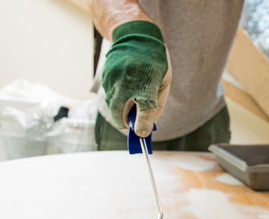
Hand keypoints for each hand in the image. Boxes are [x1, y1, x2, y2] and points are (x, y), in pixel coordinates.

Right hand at [102, 21, 170, 136]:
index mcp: (146, 88)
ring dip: (121, 108)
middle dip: (127, 121)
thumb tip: (147, 128)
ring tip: (131, 97)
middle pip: (120, 116)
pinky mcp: (105, 77)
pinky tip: (125, 85)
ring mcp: (113, 81)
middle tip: (133, 122)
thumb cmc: (155, 62)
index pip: (143, 118)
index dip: (142, 129)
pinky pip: (109, 95)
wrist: (137, 35)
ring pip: (113, 106)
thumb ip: (156, 107)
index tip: (141, 134)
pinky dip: (116, 96)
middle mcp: (126, 85)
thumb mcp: (164, 83)